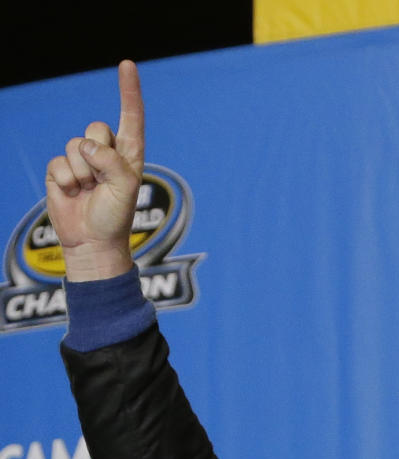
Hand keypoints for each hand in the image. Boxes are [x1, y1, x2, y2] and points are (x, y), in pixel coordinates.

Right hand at [44, 60, 144, 280]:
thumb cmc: (115, 217)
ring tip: (89, 192)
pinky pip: (59, 163)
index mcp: (128, 155)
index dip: (128, 91)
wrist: (92, 243)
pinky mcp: (61, 170)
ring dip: (83, 173)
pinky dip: (67, 181)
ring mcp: (81, 161)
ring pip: (75, 146)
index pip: (130, 117)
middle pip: (96, 128)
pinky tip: (74, 195)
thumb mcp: (126, 188)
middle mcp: (105, 153)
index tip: (127, 65)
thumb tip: (86, 147)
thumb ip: (112, 161)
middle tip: (102, 182)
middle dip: (98, 154)